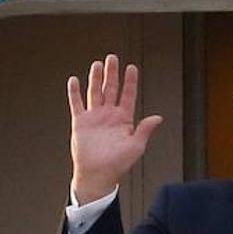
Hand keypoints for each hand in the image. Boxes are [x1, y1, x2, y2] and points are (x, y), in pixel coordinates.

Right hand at [67, 54, 163, 203]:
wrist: (97, 175)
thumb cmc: (117, 165)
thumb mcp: (136, 147)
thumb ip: (145, 130)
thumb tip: (158, 117)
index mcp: (123, 120)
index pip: (128, 95)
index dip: (130, 82)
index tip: (132, 68)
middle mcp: (109, 116)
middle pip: (111, 89)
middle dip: (112, 73)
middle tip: (112, 58)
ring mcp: (94, 118)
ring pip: (95, 92)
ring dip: (96, 79)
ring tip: (97, 65)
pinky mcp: (80, 123)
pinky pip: (76, 104)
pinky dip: (75, 92)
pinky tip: (74, 81)